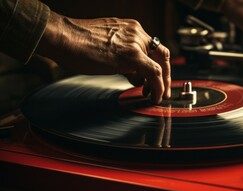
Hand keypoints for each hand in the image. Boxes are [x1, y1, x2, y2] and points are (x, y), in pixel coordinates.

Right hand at [37, 12, 170, 103]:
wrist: (63, 37)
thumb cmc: (76, 43)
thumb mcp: (106, 44)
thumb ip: (121, 54)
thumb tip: (130, 71)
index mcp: (131, 29)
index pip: (152, 48)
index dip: (157, 65)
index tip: (154, 79)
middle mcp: (137, 33)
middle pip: (162, 55)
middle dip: (165, 75)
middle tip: (163, 90)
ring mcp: (135, 43)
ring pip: (160, 65)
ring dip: (160, 84)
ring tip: (152, 95)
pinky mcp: (132, 56)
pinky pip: (154, 74)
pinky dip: (158, 88)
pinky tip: (154, 97)